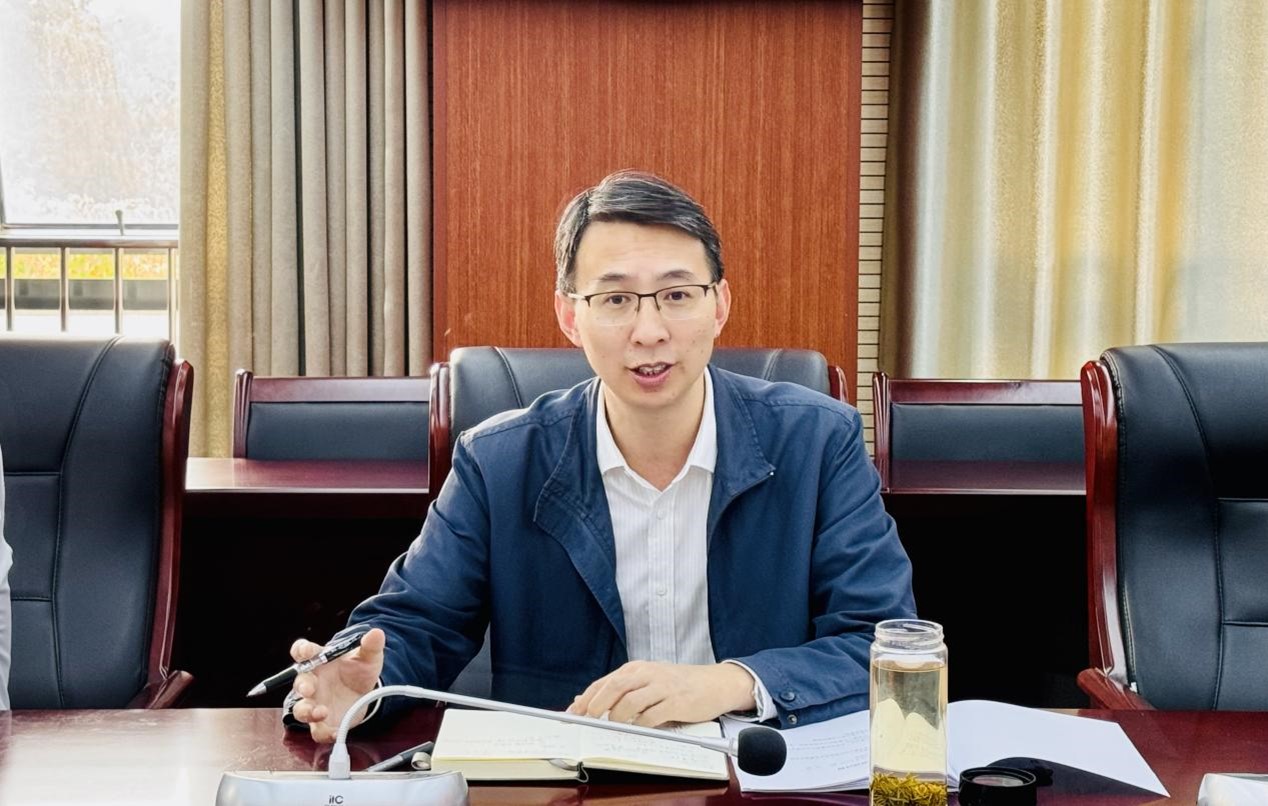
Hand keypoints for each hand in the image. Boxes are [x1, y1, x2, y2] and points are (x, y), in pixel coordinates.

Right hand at [289, 627, 385, 742]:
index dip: (301, 650)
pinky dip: (323, 733)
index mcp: (319, 661)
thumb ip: (370, 645)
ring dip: (306, 711)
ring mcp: (315, 702)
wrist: (365, 692)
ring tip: (320, 712)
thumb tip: (376, 633)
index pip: (303, 652)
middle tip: (310, 689)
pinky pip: (317, 730)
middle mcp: (312, 682)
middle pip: (300, 683)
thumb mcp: (368, 656)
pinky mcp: (322, 722)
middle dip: (303, 686)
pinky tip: (334, 732)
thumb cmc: (359, 670)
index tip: (306, 651)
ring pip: (301, 709)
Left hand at [566, 661, 755, 726]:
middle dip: (597, 705)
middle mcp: (647, 674)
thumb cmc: (677, 684)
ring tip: (617, 725)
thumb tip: (585, 699)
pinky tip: (641, 727)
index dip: (586, 698)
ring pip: (631, 701)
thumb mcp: (647, 681)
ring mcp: (662, 687)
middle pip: (614, 687)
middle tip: (589, 719)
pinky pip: (652, 715)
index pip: (605, 682)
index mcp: (637, 668)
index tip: (572, 713)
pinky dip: (642, 724)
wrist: (714, 683)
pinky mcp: (676, 702)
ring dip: (619, 716)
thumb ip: (620, 690)